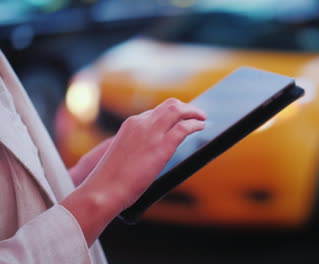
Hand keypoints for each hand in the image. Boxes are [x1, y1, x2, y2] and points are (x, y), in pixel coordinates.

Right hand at [61, 98, 205, 245]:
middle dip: (185, 108)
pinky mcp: (162, 146)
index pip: (156, 112)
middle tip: (196, 114)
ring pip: (177, 110)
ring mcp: (151, 133)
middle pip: (169, 105)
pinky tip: (201, 127)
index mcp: (130, 125)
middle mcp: (141, 123)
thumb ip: (136, 148)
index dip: (171, 115)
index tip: (179, 120)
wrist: (104, 189)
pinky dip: (195, 124)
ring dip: (193, 112)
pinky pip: (184, 128)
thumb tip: (148, 156)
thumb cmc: (110, 180)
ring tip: (202, 118)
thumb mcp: (123, 156)